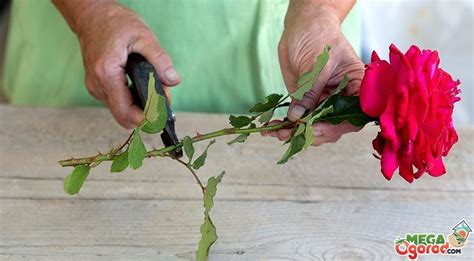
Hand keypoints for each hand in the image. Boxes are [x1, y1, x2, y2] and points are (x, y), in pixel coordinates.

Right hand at [65, 2, 179, 127]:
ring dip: (140, 106)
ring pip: (121, 110)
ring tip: (156, 89)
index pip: (125, 112)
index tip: (162, 116)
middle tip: (163, 99)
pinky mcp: (98, 86)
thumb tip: (173, 80)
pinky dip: (132, 99)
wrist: (93, 15)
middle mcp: (97, 84)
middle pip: (124, 115)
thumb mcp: (143, 36)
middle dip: (147, 113)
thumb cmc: (115, 23)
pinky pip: (117, 102)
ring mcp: (95, 87)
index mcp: (107, 74)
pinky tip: (142, 87)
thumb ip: (160, 60)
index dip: (146, 119)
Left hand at [271, 2, 363, 144]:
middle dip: (312, 133)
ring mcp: (324, 102)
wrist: (302, 27)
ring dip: (296, 133)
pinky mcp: (306, 102)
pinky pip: (299, 120)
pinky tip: (273, 129)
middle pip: (333, 126)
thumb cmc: (319, 37)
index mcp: (356, 87)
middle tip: (293, 132)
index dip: (337, 126)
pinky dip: (287, 126)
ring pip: (314, 127)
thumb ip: (310, 91)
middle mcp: (342, 99)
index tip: (316, 128)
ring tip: (279, 132)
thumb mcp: (317, 63)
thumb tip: (298, 117)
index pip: (354, 115)